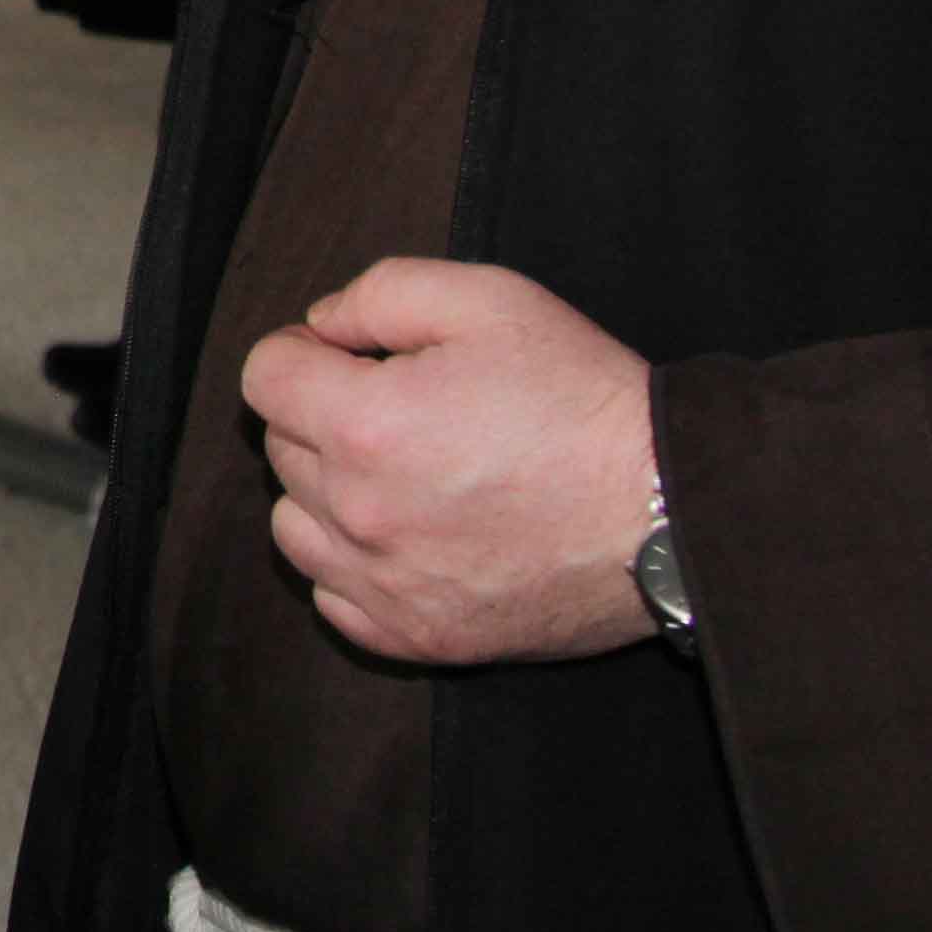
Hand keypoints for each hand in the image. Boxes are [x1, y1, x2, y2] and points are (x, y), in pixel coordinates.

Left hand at [239, 258, 659, 666]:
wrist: (668, 511)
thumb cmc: (583, 400)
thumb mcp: (489, 299)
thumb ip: (380, 294)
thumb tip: (320, 323)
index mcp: (364, 425)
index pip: (263, 376)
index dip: (302, 350)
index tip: (350, 354)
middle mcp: (359, 514)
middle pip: (282, 448)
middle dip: (324, 414)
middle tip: (403, 405)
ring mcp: (386, 585)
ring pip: (296, 527)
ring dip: (327, 492)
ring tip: (402, 473)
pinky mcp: (420, 637)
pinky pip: (336, 600)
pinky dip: (355, 567)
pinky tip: (408, 537)